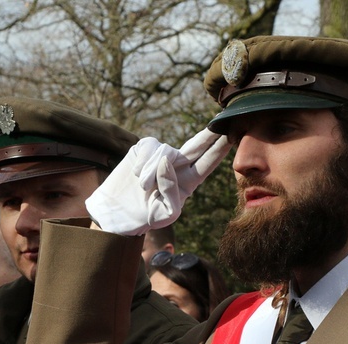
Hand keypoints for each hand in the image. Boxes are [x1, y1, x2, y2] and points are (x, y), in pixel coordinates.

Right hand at [85, 128, 230, 234]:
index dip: (219, 150)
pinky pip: (149, 147)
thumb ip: (172, 192)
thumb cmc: (144, 217)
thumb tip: (167, 162)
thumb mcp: (164, 214)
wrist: (116, 212)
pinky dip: (142, 161)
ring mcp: (160, 156)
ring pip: (165, 152)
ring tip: (144, 187)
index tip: (231, 137)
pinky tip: (136, 173)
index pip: (207, 163)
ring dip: (153, 171)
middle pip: (196, 146)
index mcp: (188, 182)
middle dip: (208, 135)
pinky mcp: (143, 149)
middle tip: (220, 123)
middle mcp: (178, 166)